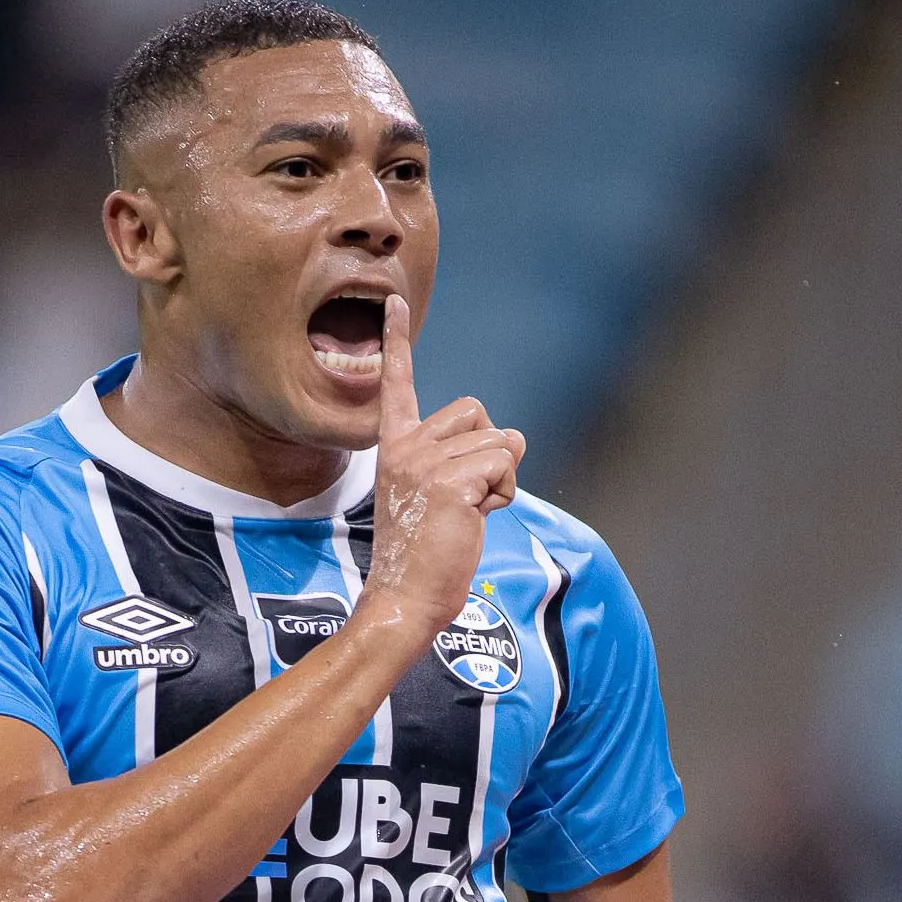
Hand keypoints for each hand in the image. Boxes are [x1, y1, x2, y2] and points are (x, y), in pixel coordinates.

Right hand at [363, 294, 525, 638]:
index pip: (397, 383)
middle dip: (489, 451)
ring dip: (500, 480)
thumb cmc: (423, 554)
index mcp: (395, 445)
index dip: (396, 341)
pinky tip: (474, 520)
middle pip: (477, 413)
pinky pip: (505, 466)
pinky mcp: (450, 481)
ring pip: (500, 442)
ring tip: (466, 514)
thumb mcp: (432, 496)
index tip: (392, 304)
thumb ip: (455, 462)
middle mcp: (406, 445)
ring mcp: (425, 461)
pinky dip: (503, 494)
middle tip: (464, 497)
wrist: (405, 598)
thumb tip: (509, 442)